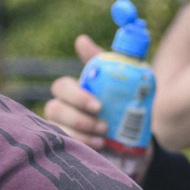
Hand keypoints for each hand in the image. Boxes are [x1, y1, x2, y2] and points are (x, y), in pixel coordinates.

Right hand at [43, 42, 148, 180]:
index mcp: (72, 91)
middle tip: (102, 123)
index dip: (76, 95)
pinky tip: (99, 146)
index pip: (61, 87)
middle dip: (77, 117)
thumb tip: (80, 40)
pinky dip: (81, 146)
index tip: (98, 105)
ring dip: (80, 133)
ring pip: (57, 129)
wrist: (135, 136)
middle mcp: (61, 110)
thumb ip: (102, 62)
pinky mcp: (66, 149)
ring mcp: (61, 130)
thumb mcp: (118, 81)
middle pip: (53, 109)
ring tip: (103, 136)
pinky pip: (63, 148)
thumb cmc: (122, 103)